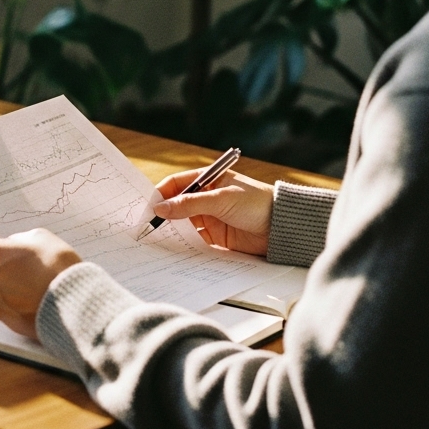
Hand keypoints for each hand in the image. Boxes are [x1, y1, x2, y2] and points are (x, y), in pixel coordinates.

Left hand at [0, 228, 80, 338]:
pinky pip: (3, 306)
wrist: (73, 305)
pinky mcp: (3, 321)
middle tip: (21, 264)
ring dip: (5, 285)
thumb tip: (12, 247)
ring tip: (32, 283)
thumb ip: (17, 241)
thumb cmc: (58, 268)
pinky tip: (34, 298)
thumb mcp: (40, 237)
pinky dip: (14, 303)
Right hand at [152, 166, 272, 255]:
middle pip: (177, 205)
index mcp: (208, 179)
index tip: (148, 207)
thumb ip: (190, 204)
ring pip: (183, 224)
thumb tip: (160, 208)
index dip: (161, 194)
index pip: (176, 183)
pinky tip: (174, 250)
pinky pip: (194, 240)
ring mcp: (210, 217)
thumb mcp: (220, 199)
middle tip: (147, 226)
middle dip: (163, 214)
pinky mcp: (216, 237)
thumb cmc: (256, 203)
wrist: (282, 227)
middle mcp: (206, 197)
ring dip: (172, 230)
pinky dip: (184, 244)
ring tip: (157, 240)